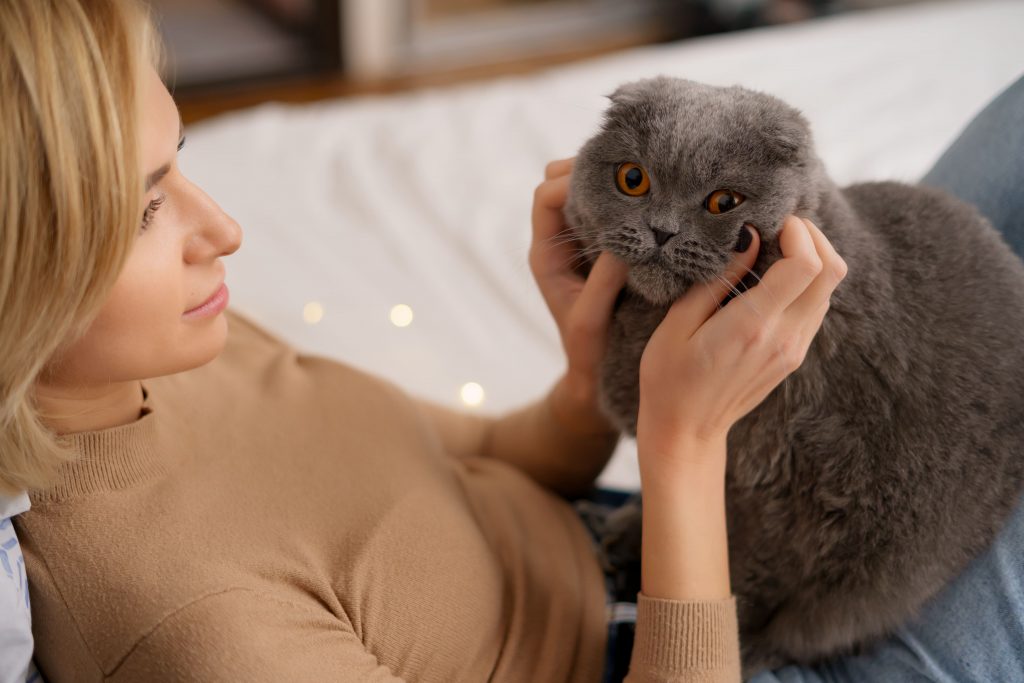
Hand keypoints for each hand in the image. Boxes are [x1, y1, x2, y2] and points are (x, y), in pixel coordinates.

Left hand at [529, 157, 629, 435]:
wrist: (594, 377)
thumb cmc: (587, 353)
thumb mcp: (591, 320)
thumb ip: (603, 282)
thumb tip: (624, 241)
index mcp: (546, 255)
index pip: (547, 197)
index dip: (571, 181)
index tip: (609, 183)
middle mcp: (561, 243)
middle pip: (565, 184)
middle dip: (593, 172)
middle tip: (634, 172)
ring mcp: (584, 244)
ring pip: (591, 194)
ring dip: (614, 186)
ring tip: (648, 183)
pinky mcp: (607, 251)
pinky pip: (613, 214)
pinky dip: (630, 204)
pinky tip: (656, 203)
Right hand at [637, 215, 847, 469]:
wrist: (686, 430)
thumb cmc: (669, 377)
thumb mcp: (678, 323)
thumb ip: (719, 279)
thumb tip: (749, 237)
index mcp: (753, 325)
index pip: (807, 265)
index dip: (798, 232)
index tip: (771, 221)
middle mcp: (783, 337)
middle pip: (833, 271)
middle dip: (813, 237)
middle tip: (780, 226)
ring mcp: (793, 349)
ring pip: (830, 289)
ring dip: (812, 258)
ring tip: (775, 247)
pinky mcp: (793, 356)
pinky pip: (816, 307)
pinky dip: (806, 282)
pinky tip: (773, 277)